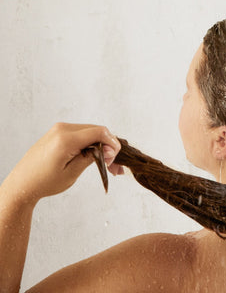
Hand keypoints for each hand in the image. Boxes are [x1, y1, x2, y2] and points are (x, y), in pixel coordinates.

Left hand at [6, 123, 121, 203]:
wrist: (22, 184)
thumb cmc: (44, 182)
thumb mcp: (72, 172)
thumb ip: (92, 157)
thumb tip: (108, 149)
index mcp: (66, 139)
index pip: (99, 132)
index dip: (112, 142)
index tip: (115, 157)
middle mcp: (62, 129)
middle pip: (96, 130)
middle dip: (108, 145)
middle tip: (112, 164)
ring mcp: (59, 129)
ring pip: (90, 131)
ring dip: (100, 144)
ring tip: (105, 162)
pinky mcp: (58, 132)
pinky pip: (81, 133)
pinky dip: (90, 142)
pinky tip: (94, 155)